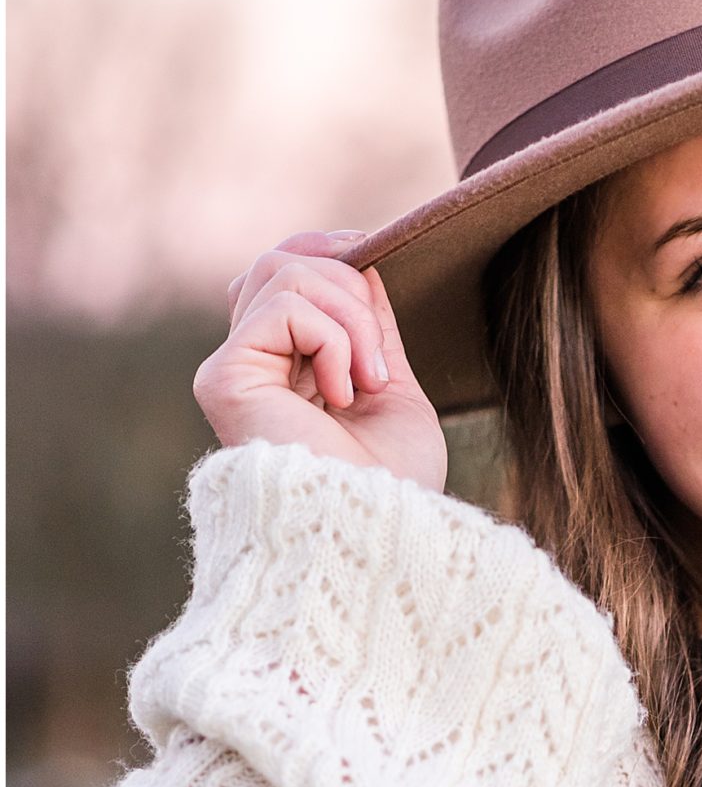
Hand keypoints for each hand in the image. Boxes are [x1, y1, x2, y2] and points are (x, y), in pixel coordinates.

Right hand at [194, 231, 447, 491]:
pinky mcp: (223, 377)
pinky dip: (331, 338)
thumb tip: (360, 262)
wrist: (378, 533)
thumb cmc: (393, 483)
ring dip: (349, 317)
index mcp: (287, 369)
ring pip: (283, 271)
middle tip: (380, 361)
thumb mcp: (393, 387)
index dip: (332, 253)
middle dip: (348, 284)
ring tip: (370, 382)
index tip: (377, 256)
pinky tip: (343, 393)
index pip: (289, 273)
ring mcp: (233, 370)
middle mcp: (252, 366)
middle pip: (282, 261)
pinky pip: (282, 307)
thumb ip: (369, 327)